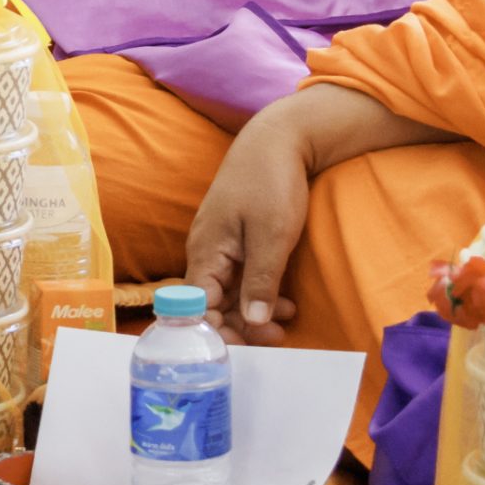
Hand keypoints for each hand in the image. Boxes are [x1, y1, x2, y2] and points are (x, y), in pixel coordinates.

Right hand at [185, 110, 311, 345]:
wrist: (279, 138)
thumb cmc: (271, 182)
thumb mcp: (272, 236)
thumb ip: (260, 282)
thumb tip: (251, 323)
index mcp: (205, 251)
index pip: (197, 307)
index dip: (217, 331)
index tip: (248, 346)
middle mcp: (206, 251)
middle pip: (212, 303)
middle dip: (241, 326)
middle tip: (277, 338)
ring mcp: (221, 245)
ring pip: (228, 292)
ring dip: (254, 311)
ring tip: (286, 320)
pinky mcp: (237, 239)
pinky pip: (241, 276)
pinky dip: (260, 292)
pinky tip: (285, 301)